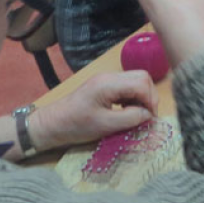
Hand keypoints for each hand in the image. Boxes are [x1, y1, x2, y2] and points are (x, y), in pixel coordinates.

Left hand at [28, 71, 158, 151]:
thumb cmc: (76, 125)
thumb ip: (131, 118)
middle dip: (149, 96)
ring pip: (135, 81)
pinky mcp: (104, 86)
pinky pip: (126, 86)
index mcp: (109, 84)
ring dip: (141, 97)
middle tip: (146, 116)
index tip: (150, 119)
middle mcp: (110, 76)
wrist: (52, 124)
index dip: (151, 101)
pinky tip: (126, 111)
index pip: (142, 83)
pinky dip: (132, 98)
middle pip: (142, 77)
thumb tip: (149, 115)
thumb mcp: (106, 126)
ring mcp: (106, 79)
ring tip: (136, 115)